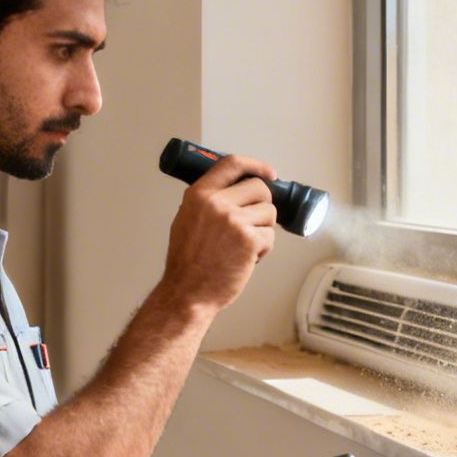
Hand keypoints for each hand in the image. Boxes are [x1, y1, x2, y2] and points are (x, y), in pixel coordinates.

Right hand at [160, 154, 277, 313]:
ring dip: (263, 230)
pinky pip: (270, 236)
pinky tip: (247, 258)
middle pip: (259, 188)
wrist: (187, 293)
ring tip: (244, 245)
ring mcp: (233, 220)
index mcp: (199, 195)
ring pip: (269, 213)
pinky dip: (264, 249)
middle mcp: (216, 203)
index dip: (255, 165)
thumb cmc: (188, 262)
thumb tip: (235, 189)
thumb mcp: (186, 219)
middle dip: (263, 206)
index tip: (269, 173)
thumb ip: (207, 201)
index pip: (232, 164)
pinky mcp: (248, 240)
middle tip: (253, 223)